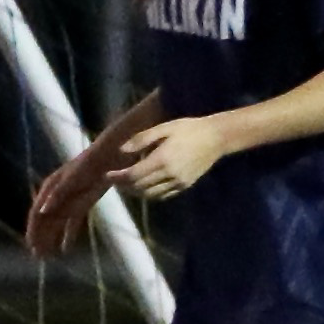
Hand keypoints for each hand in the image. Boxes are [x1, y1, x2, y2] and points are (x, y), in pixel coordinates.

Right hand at [23, 150, 105, 254]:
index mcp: (49, 189)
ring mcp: (69, 201)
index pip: (36, 213)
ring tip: (47, 256)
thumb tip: (41, 212)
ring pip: (57, 225)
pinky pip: (72, 223)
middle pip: (45, 222)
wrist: (108, 158)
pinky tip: (65, 248)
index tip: (30, 245)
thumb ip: (56, 195)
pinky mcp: (82, 204)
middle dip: (40, 239)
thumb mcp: (71, 178)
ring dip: (51, 239)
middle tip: (37, 257)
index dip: (32, 230)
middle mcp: (55, 197)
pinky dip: (68, 235)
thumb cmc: (88, 165)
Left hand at [110, 117, 228, 200]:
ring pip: (150, 194)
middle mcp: (169, 174)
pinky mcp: (185, 185)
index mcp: (162, 159)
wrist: (217, 138)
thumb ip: (141, 139)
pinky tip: (145, 187)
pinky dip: (150, 194)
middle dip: (124, 185)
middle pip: (139, 187)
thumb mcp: (164, 128)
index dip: (118, 177)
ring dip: (135, 192)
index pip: (133, 175)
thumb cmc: (189, 129)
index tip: (107, 175)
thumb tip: (122, 151)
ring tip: (127, 185)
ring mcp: (178, 182)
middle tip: (115, 180)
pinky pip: (163, 195)